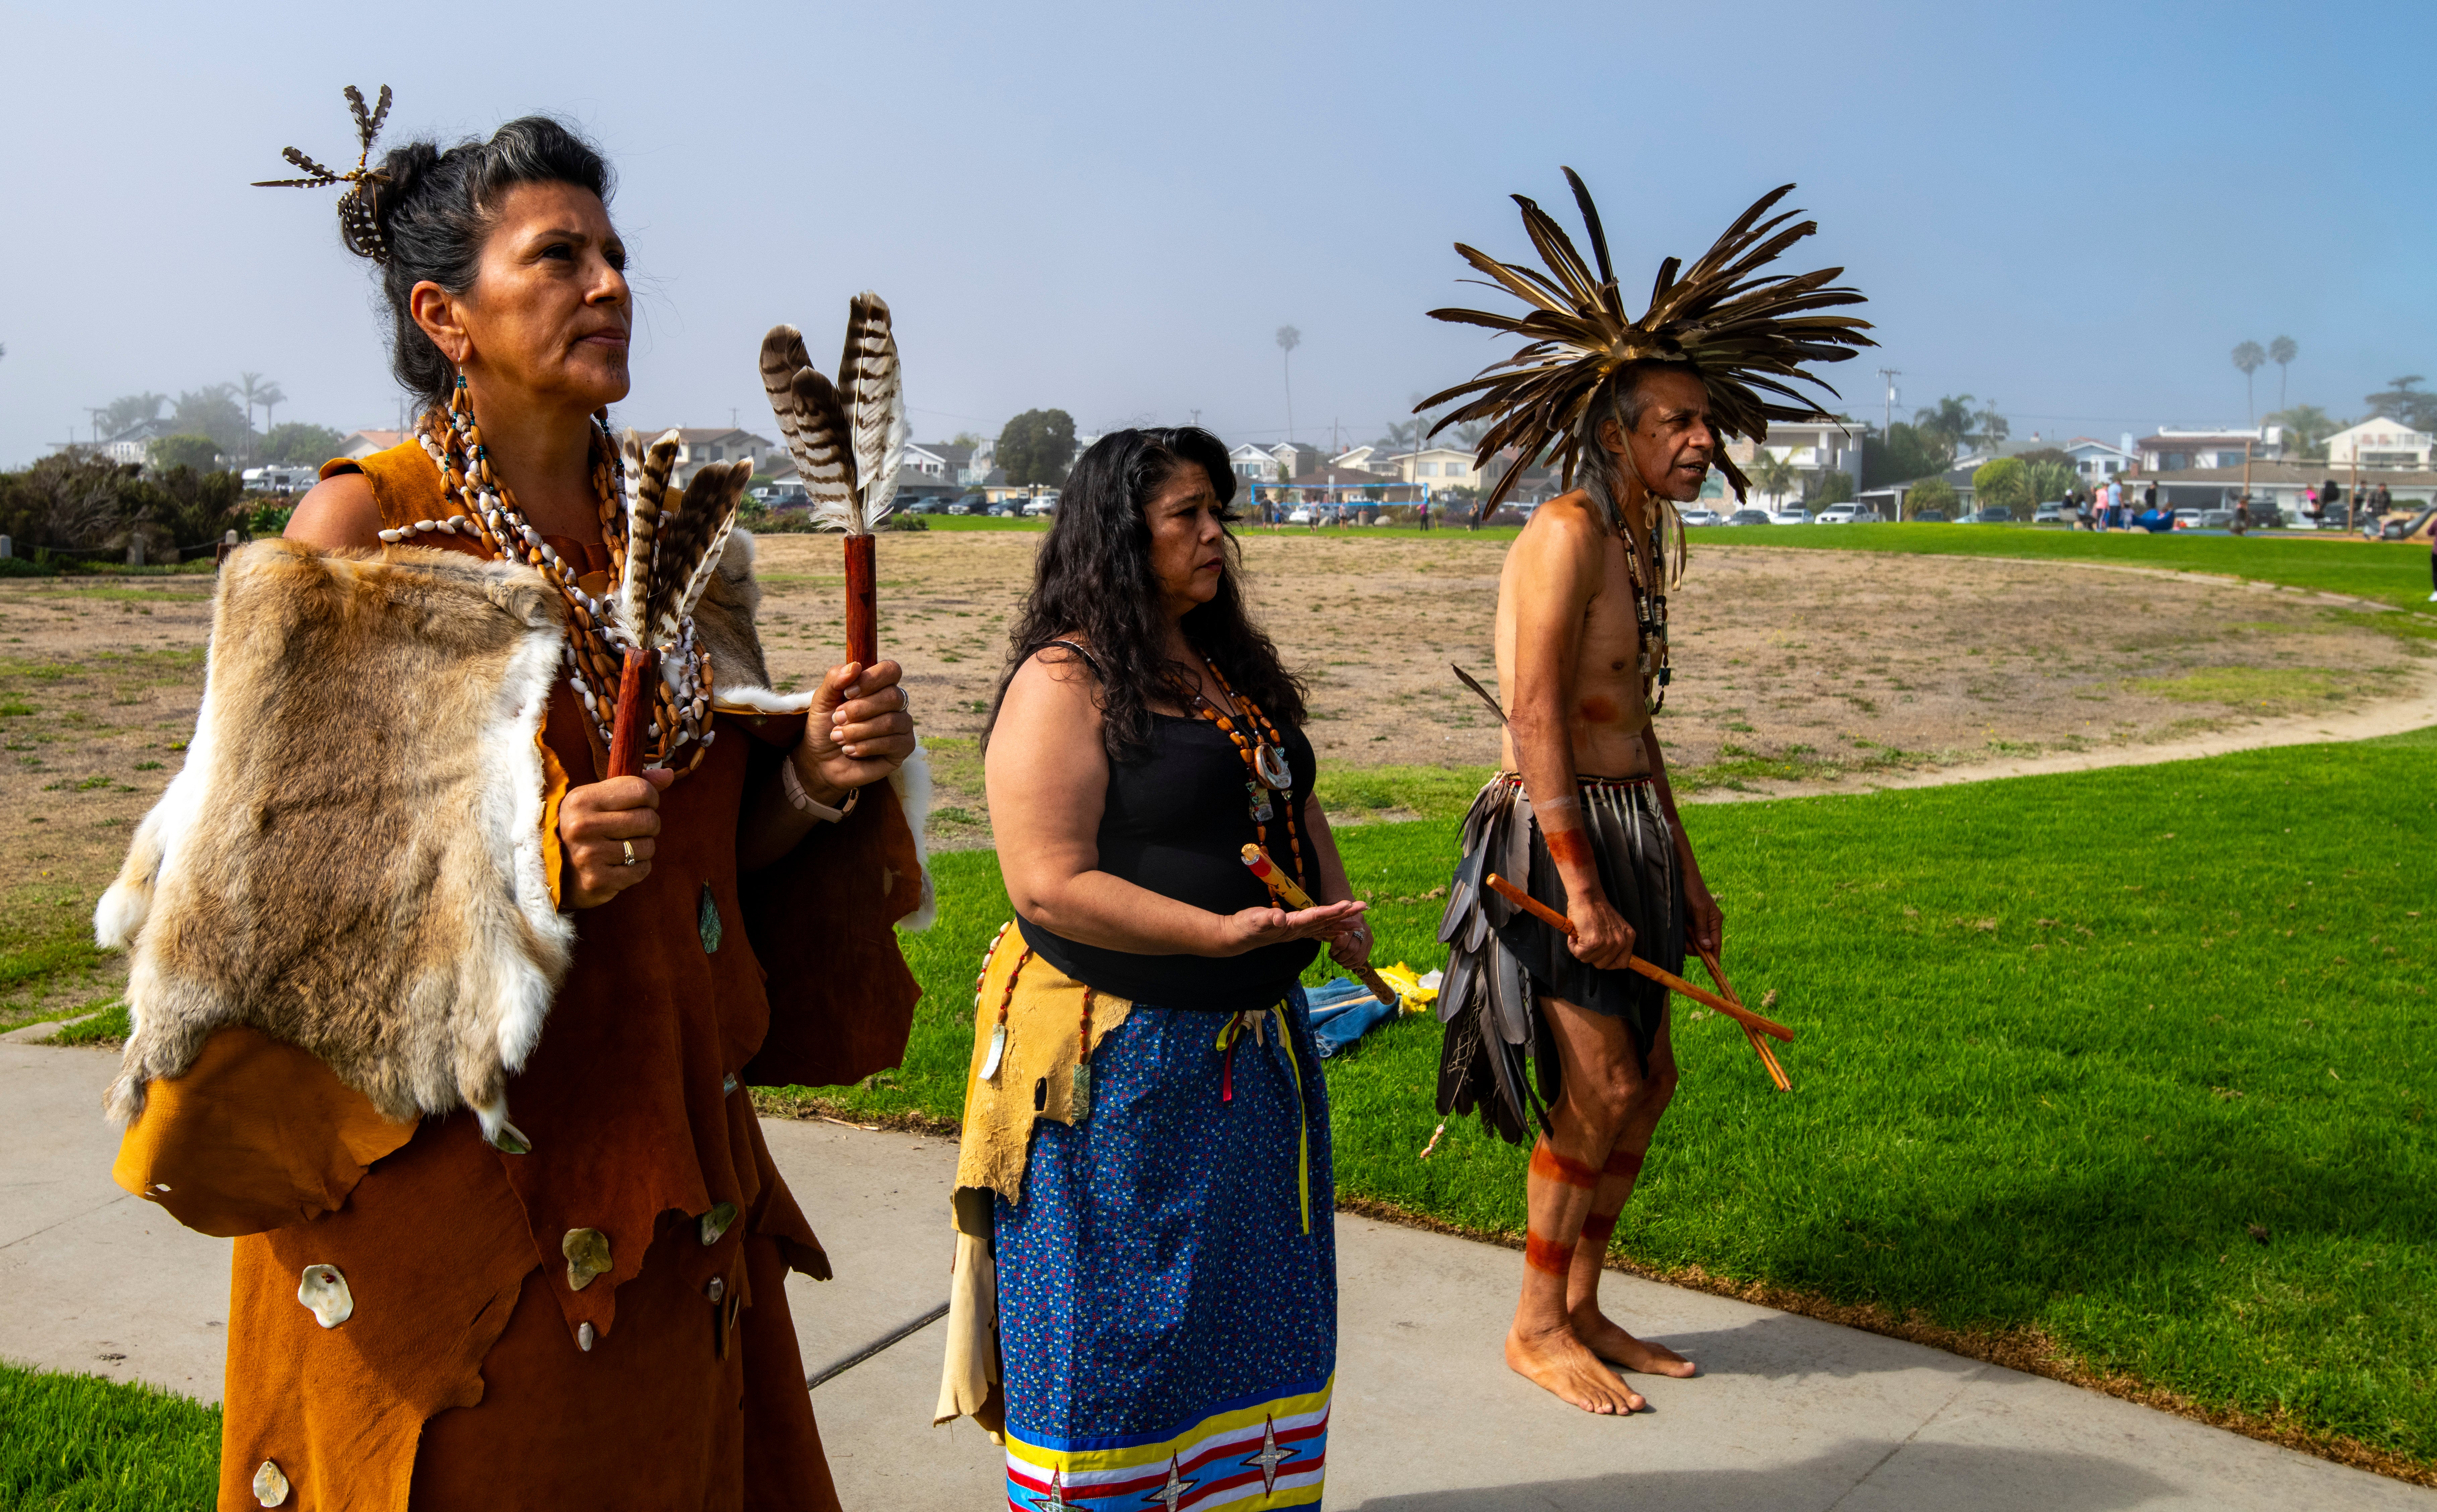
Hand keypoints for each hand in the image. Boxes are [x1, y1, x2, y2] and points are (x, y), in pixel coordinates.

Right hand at [559, 768, 675, 908]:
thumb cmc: (582, 828)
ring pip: (648, 847)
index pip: (641, 790)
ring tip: (621, 848)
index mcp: (582, 799)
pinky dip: (637, 868)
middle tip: (631, 830)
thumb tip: (669, 774)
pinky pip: (641, 870)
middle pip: (648, 819)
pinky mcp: (597, 880)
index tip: (641, 804)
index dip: (650, 798)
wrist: (550, 870)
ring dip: (642, 849)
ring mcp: (589, 855)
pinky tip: (619, 864)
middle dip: (648, 825)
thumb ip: (634, 786)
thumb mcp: (598, 799)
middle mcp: (582, 826)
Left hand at [792, 660, 916, 803]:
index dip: (871, 679)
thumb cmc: (825, 726)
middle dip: (859, 710)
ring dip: (859, 731)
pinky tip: (850, 750)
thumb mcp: (822, 700)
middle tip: (836, 719)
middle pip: (892, 696)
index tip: (847, 693)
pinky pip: (894, 743)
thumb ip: (835, 679)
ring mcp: (902, 725)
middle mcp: (895, 702)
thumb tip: (855, 666)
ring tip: (838, 737)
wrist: (820, 760)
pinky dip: (867, 747)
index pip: (891, 670)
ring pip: (890, 722)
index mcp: (878, 685)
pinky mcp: (904, 747)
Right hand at [1210, 900, 1366, 957]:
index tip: (1348, 904)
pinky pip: (1318, 929)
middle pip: (1327, 922)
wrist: (1239, 937)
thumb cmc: (1246, 926)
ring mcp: (1298, 932)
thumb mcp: (1255, 920)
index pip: (1317, 917)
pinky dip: (1331, 927)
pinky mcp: (1295, 930)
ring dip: (1343, 922)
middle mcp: (1299, 930)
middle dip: (1346, 915)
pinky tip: (1339, 927)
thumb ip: (1267, 918)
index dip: (1333, 910)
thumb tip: (1279, 917)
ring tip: (1360, 918)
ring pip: (1326, 926)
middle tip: (1365, 907)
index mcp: (1293, 925)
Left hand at [1327, 919, 1374, 972]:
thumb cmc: (1333, 922)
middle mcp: (1362, 926)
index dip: (1337, 948)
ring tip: (1338, 960)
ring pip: (1358, 957)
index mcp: (1351, 917)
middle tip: (1333, 957)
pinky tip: (1344, 963)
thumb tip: (1332, 948)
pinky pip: (1362, 959)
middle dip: (1340, 957)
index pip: (1345, 938)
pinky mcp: (1370, 942)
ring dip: (1345, 962)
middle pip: (1352, 949)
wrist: (1344, 917)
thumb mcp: (1329, 924)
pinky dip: (1352, 965)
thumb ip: (1330, 932)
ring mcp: (1368, 934)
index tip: (1330, 952)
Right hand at [1566, 893, 1636, 971]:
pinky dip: (1572, 946)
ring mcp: (1608, 943)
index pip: (1622, 963)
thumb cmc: (1596, 909)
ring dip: (1581, 950)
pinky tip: (1574, 935)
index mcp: (1628, 937)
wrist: (1587, 896)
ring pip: (1589, 960)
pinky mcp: (1593, 942)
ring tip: (1580, 935)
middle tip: (1586, 941)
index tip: (1599, 955)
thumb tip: (1605, 958)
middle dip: (1591, 955)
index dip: (1608, 962)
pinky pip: (1579, 954)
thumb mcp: (1614, 927)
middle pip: (1603, 965)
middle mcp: (1621, 942)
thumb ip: (1614, 941)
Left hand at [1683, 872, 1723, 958]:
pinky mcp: (1688, 923)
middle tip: (1686, 932)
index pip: (1716, 945)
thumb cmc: (1693, 890)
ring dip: (1685, 938)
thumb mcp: (1699, 909)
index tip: (1712, 971)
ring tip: (1682, 924)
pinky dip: (1681, 934)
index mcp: (1715, 922)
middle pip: (1702, 946)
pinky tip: (1679, 925)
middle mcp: (1707, 925)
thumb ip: (1702, 928)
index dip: (1714, 958)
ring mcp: (1697, 924)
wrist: (1681, 877)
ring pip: (1692, 942)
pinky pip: (1685, 935)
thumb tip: (1707, 947)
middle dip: (1693, 945)